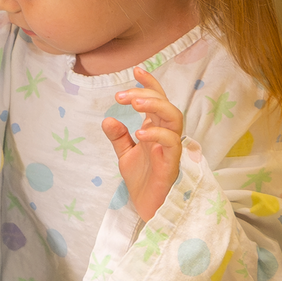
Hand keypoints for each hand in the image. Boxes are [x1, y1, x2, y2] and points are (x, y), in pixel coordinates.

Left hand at [101, 67, 183, 221]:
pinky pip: (171, 143)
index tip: (136, 70)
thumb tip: (108, 119)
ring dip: (155, 106)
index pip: (157, 101)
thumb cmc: (144, 182)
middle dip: (145, 94)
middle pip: (164, 104)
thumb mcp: (125, 156)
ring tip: (133, 103)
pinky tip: (140, 133)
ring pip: (173, 118)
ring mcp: (171, 149)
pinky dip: (157, 134)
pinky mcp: (172, 164)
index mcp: (156, 130)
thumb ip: (118, 137)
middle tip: (121, 95)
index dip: (150, 84)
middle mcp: (166, 136)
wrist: (149, 210)